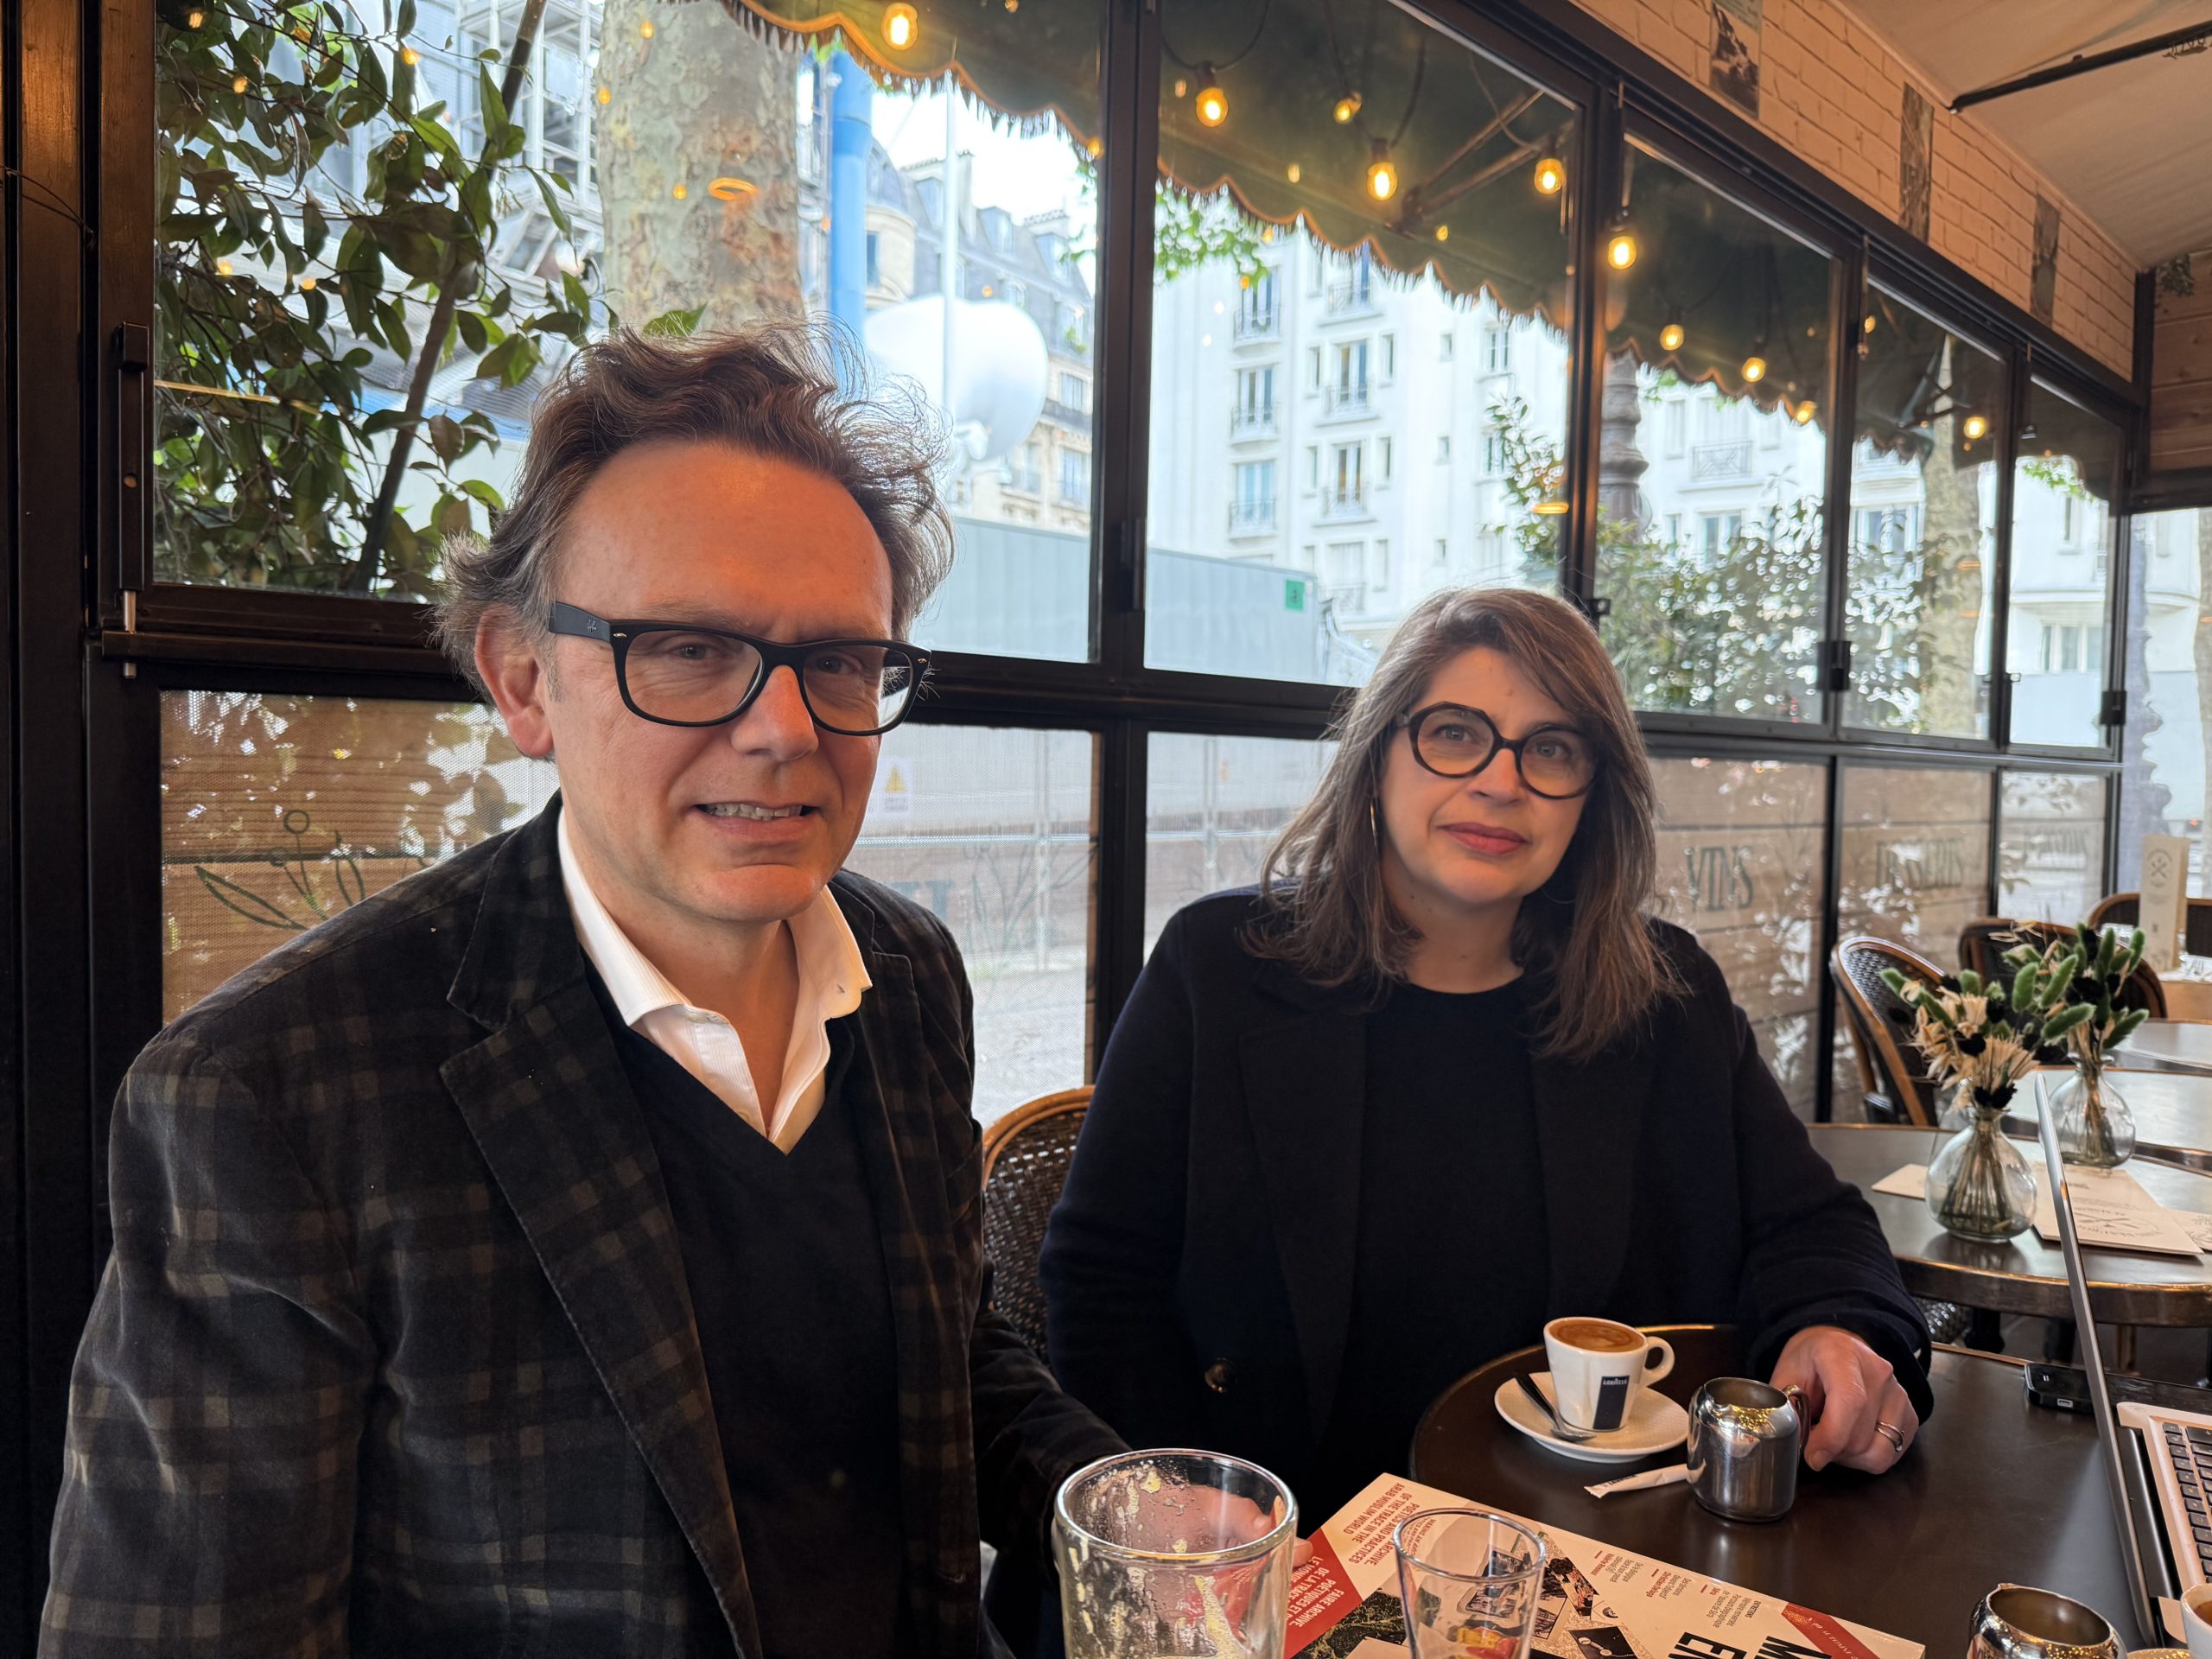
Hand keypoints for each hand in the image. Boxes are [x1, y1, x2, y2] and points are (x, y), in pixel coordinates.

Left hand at [1769, 1324, 1917, 1473]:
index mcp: (1841, 1354)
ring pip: (1880, 1451)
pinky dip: (1868, 1457)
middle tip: (1813, 1441)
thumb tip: (1794, 1440)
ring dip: (1851, 1457)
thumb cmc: (1809, 1363)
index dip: (1831, 1436)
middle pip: (1861, 1435)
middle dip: (1832, 1450)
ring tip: (1833, 1440)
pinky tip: (1851, 1439)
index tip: (1812, 1456)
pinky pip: (1892, 1453)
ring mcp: (1898, 1393)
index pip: (1850, 1400)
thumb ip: (1788, 1407)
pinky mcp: (1910, 1413)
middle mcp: (1878, 1371)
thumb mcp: (1786, 1376)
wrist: (1835, 1348)